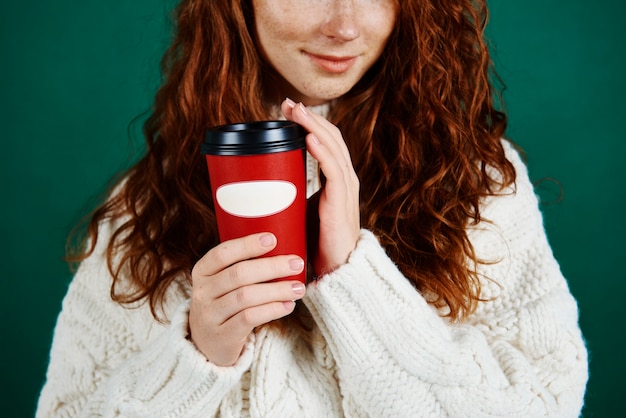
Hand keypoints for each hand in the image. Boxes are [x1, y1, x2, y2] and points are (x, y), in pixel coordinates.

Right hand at [188, 233, 305, 365]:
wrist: (206, 345)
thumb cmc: (224, 305)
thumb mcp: (222, 284)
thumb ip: (243, 268)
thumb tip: (284, 252)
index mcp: (202, 271)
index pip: (222, 253)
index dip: (247, 245)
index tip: (272, 239)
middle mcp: (202, 292)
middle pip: (239, 274)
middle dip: (272, 267)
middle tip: (297, 264)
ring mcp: (209, 315)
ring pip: (245, 296)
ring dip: (276, 290)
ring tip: (298, 288)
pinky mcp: (222, 336)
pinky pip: (249, 318)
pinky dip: (271, 310)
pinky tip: (287, 306)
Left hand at [281, 98, 359, 275]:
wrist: (335, 270)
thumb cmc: (317, 242)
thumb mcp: (302, 210)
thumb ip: (290, 194)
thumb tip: (259, 186)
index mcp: (336, 178)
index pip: (325, 141)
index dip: (309, 123)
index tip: (287, 110)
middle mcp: (344, 178)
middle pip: (330, 137)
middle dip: (308, 118)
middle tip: (288, 104)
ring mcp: (346, 188)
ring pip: (332, 147)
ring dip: (313, 126)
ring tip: (296, 112)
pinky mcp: (341, 201)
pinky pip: (334, 170)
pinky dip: (322, 151)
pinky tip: (309, 138)